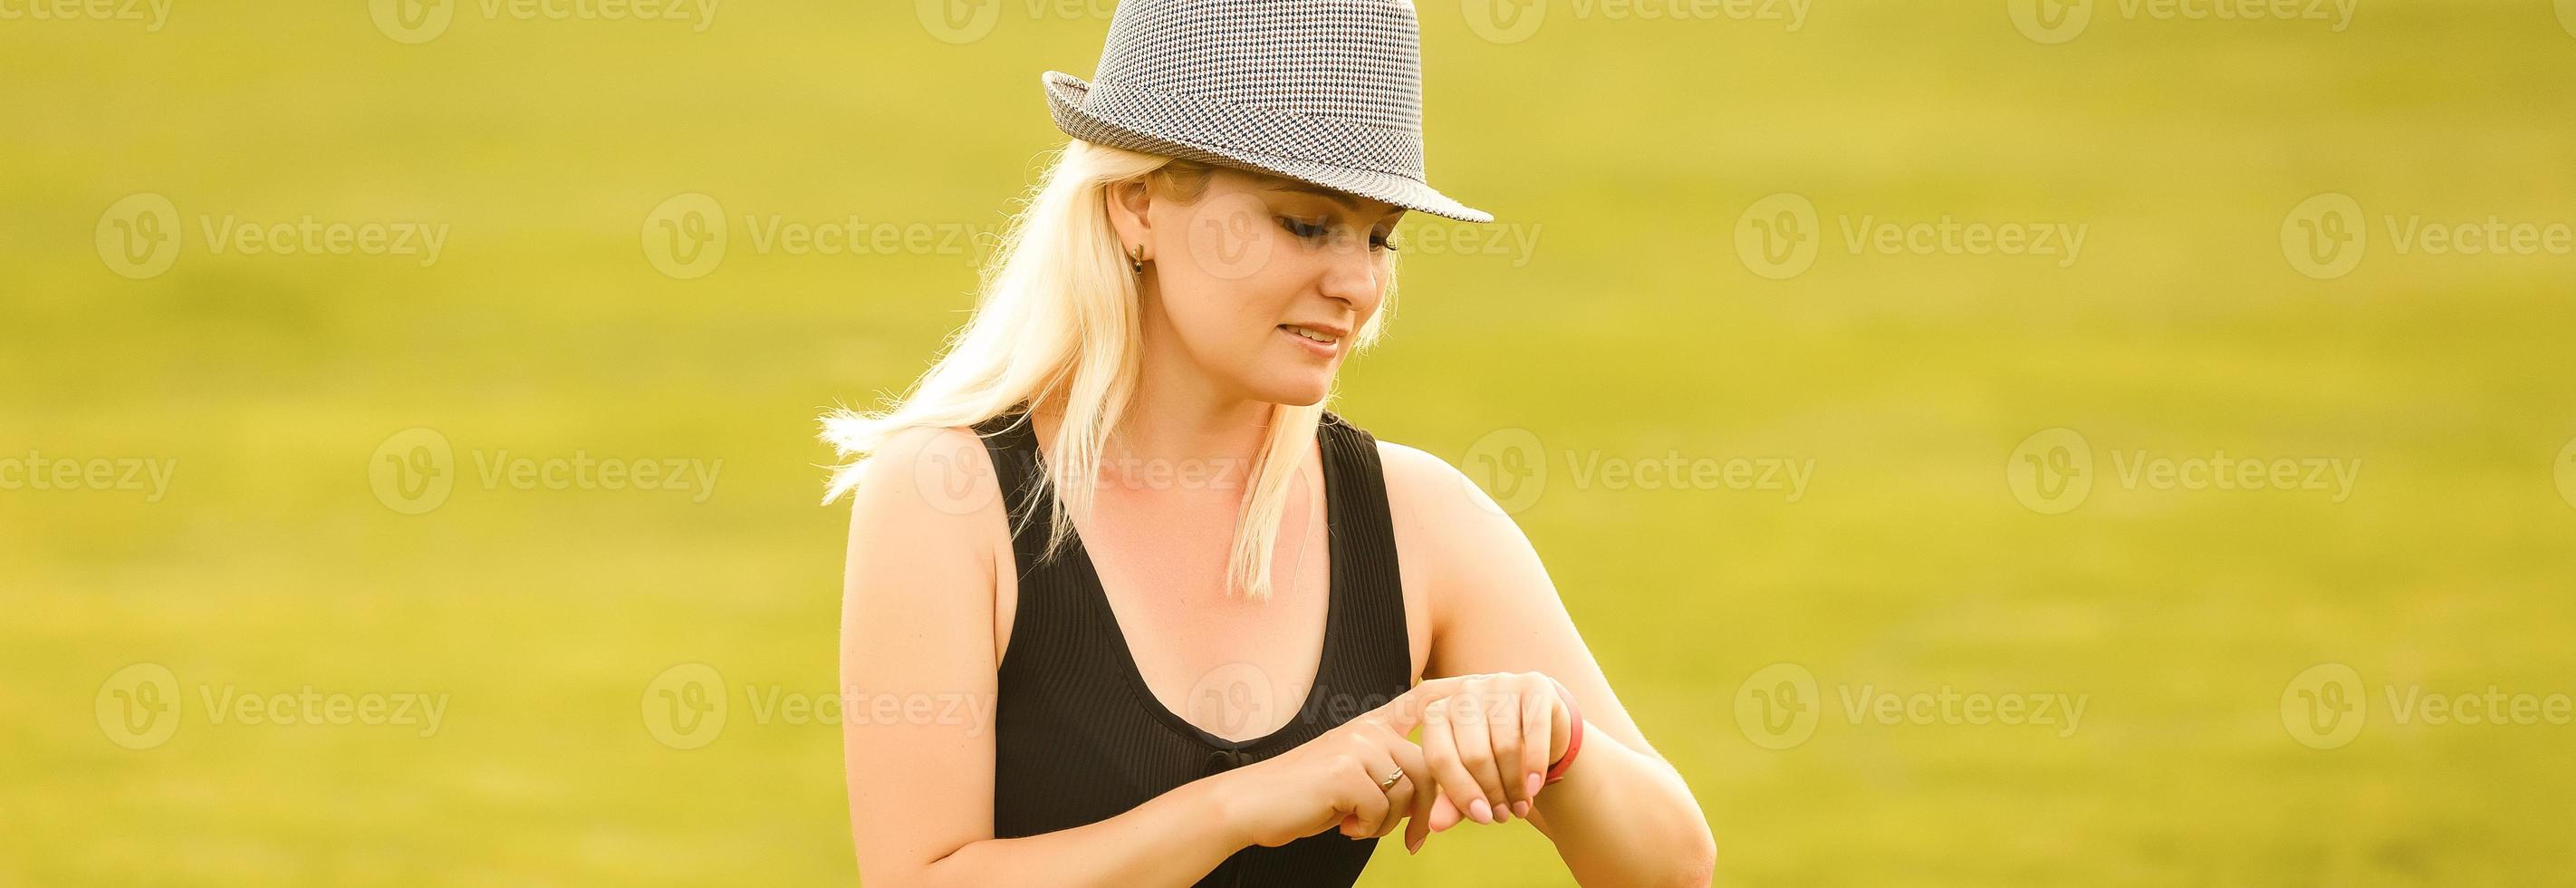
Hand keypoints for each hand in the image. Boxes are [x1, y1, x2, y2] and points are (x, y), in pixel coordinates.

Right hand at [1215, 685, 1439, 848]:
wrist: (1252, 805)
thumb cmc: (1305, 799)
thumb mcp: (1354, 780)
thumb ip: (1391, 778)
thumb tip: (1438, 803)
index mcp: (1371, 726)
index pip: (1421, 702)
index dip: (1452, 693)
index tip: (1478, 686)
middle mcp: (1367, 729)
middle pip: (1427, 767)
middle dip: (1429, 811)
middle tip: (1417, 843)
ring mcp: (1356, 747)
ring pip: (1408, 793)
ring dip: (1390, 823)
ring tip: (1360, 827)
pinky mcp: (1345, 772)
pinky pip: (1382, 810)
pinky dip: (1368, 829)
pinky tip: (1345, 827)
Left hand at [1408, 671, 1571, 845]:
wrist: (1541, 730)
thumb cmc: (1494, 756)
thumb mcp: (1470, 778)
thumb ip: (1451, 799)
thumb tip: (1436, 825)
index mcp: (1437, 712)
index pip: (1439, 757)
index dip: (1459, 793)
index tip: (1480, 818)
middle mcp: (1465, 692)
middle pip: (1473, 754)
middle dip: (1491, 793)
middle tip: (1502, 816)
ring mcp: (1499, 684)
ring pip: (1504, 746)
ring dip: (1514, 786)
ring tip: (1520, 808)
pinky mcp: (1533, 685)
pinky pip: (1534, 731)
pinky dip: (1534, 766)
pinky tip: (1534, 788)